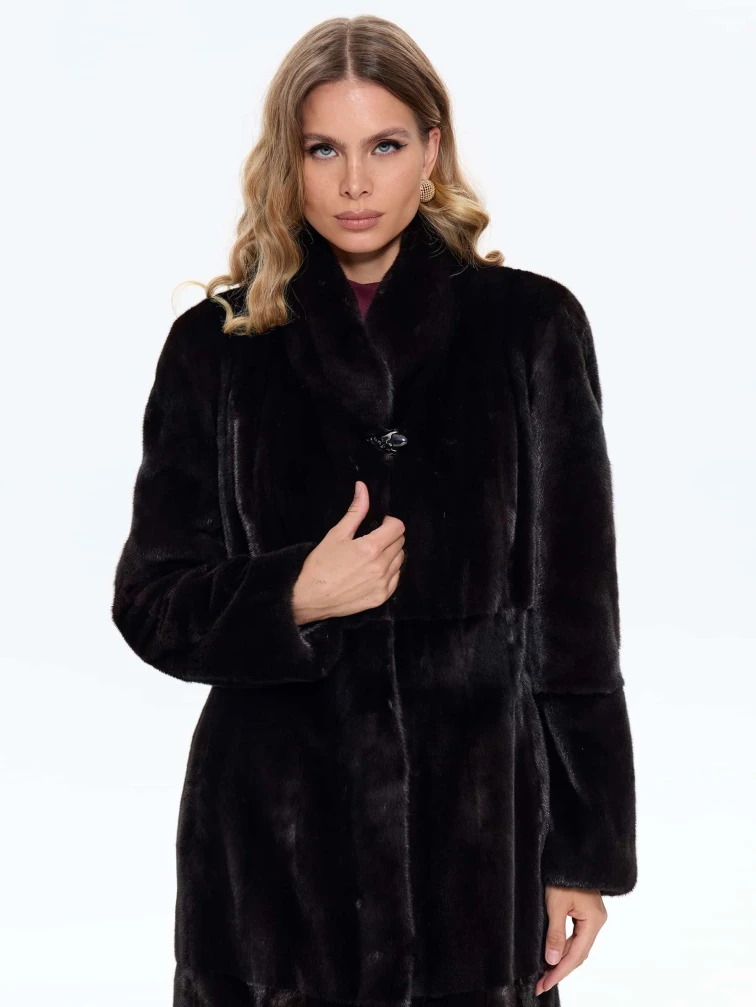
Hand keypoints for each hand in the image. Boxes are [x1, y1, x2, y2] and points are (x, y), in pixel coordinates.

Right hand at [292, 481, 405, 622]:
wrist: (310, 597)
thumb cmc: (320, 565)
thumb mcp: (336, 534)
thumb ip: (355, 511)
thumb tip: (363, 488)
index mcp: (371, 548)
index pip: (398, 527)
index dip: (390, 522)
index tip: (379, 524)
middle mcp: (381, 566)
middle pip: (400, 543)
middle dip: (390, 536)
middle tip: (372, 539)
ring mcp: (383, 584)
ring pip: (400, 561)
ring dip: (391, 554)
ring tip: (372, 556)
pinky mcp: (381, 598)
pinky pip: (396, 579)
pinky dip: (389, 572)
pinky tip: (373, 571)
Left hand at [535, 885, 607, 996]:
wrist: (568, 854)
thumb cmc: (562, 874)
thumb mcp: (555, 904)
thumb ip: (555, 934)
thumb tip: (552, 961)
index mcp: (594, 920)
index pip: (576, 954)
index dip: (560, 971)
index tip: (545, 984)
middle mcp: (596, 921)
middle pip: (578, 953)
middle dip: (560, 969)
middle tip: (542, 984)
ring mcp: (591, 917)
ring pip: (577, 946)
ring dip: (561, 959)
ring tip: (544, 973)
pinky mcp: (585, 912)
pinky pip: (575, 936)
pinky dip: (564, 946)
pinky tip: (552, 953)